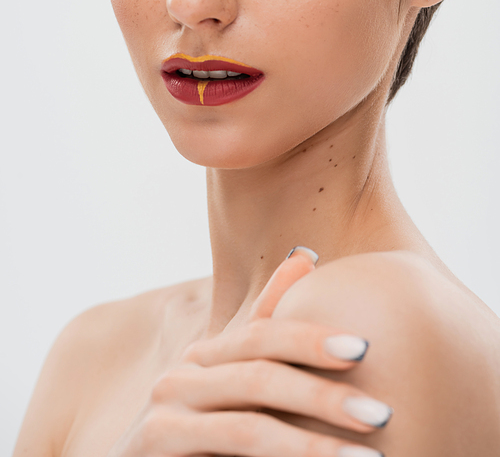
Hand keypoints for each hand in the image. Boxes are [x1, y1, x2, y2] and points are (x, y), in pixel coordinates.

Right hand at [108, 248, 389, 456]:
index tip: (367, 349)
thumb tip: (306, 255)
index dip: (310, 337)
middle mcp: (180, 376)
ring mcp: (164, 416)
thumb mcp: (239, 381)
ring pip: (249, 425)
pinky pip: (230, 450)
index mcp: (206, 355)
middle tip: (381, 413)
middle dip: (322, 395)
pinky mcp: (154, 447)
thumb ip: (267, 324)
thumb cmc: (207, 436)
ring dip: (311, 445)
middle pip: (258, 375)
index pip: (261, 333)